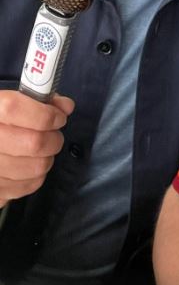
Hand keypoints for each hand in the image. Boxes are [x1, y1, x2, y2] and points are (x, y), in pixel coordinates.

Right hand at [0, 90, 74, 205]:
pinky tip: (30, 165)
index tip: (59, 117)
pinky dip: (37, 175)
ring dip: (47, 157)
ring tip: (41, 151)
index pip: (15, 110)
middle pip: (34, 143)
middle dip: (54, 138)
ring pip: (37, 167)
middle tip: (54, 135)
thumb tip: (66, 106)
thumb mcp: (9, 104)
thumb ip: (38, 98)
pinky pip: (30, 185)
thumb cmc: (1, 124)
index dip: (44, 113)